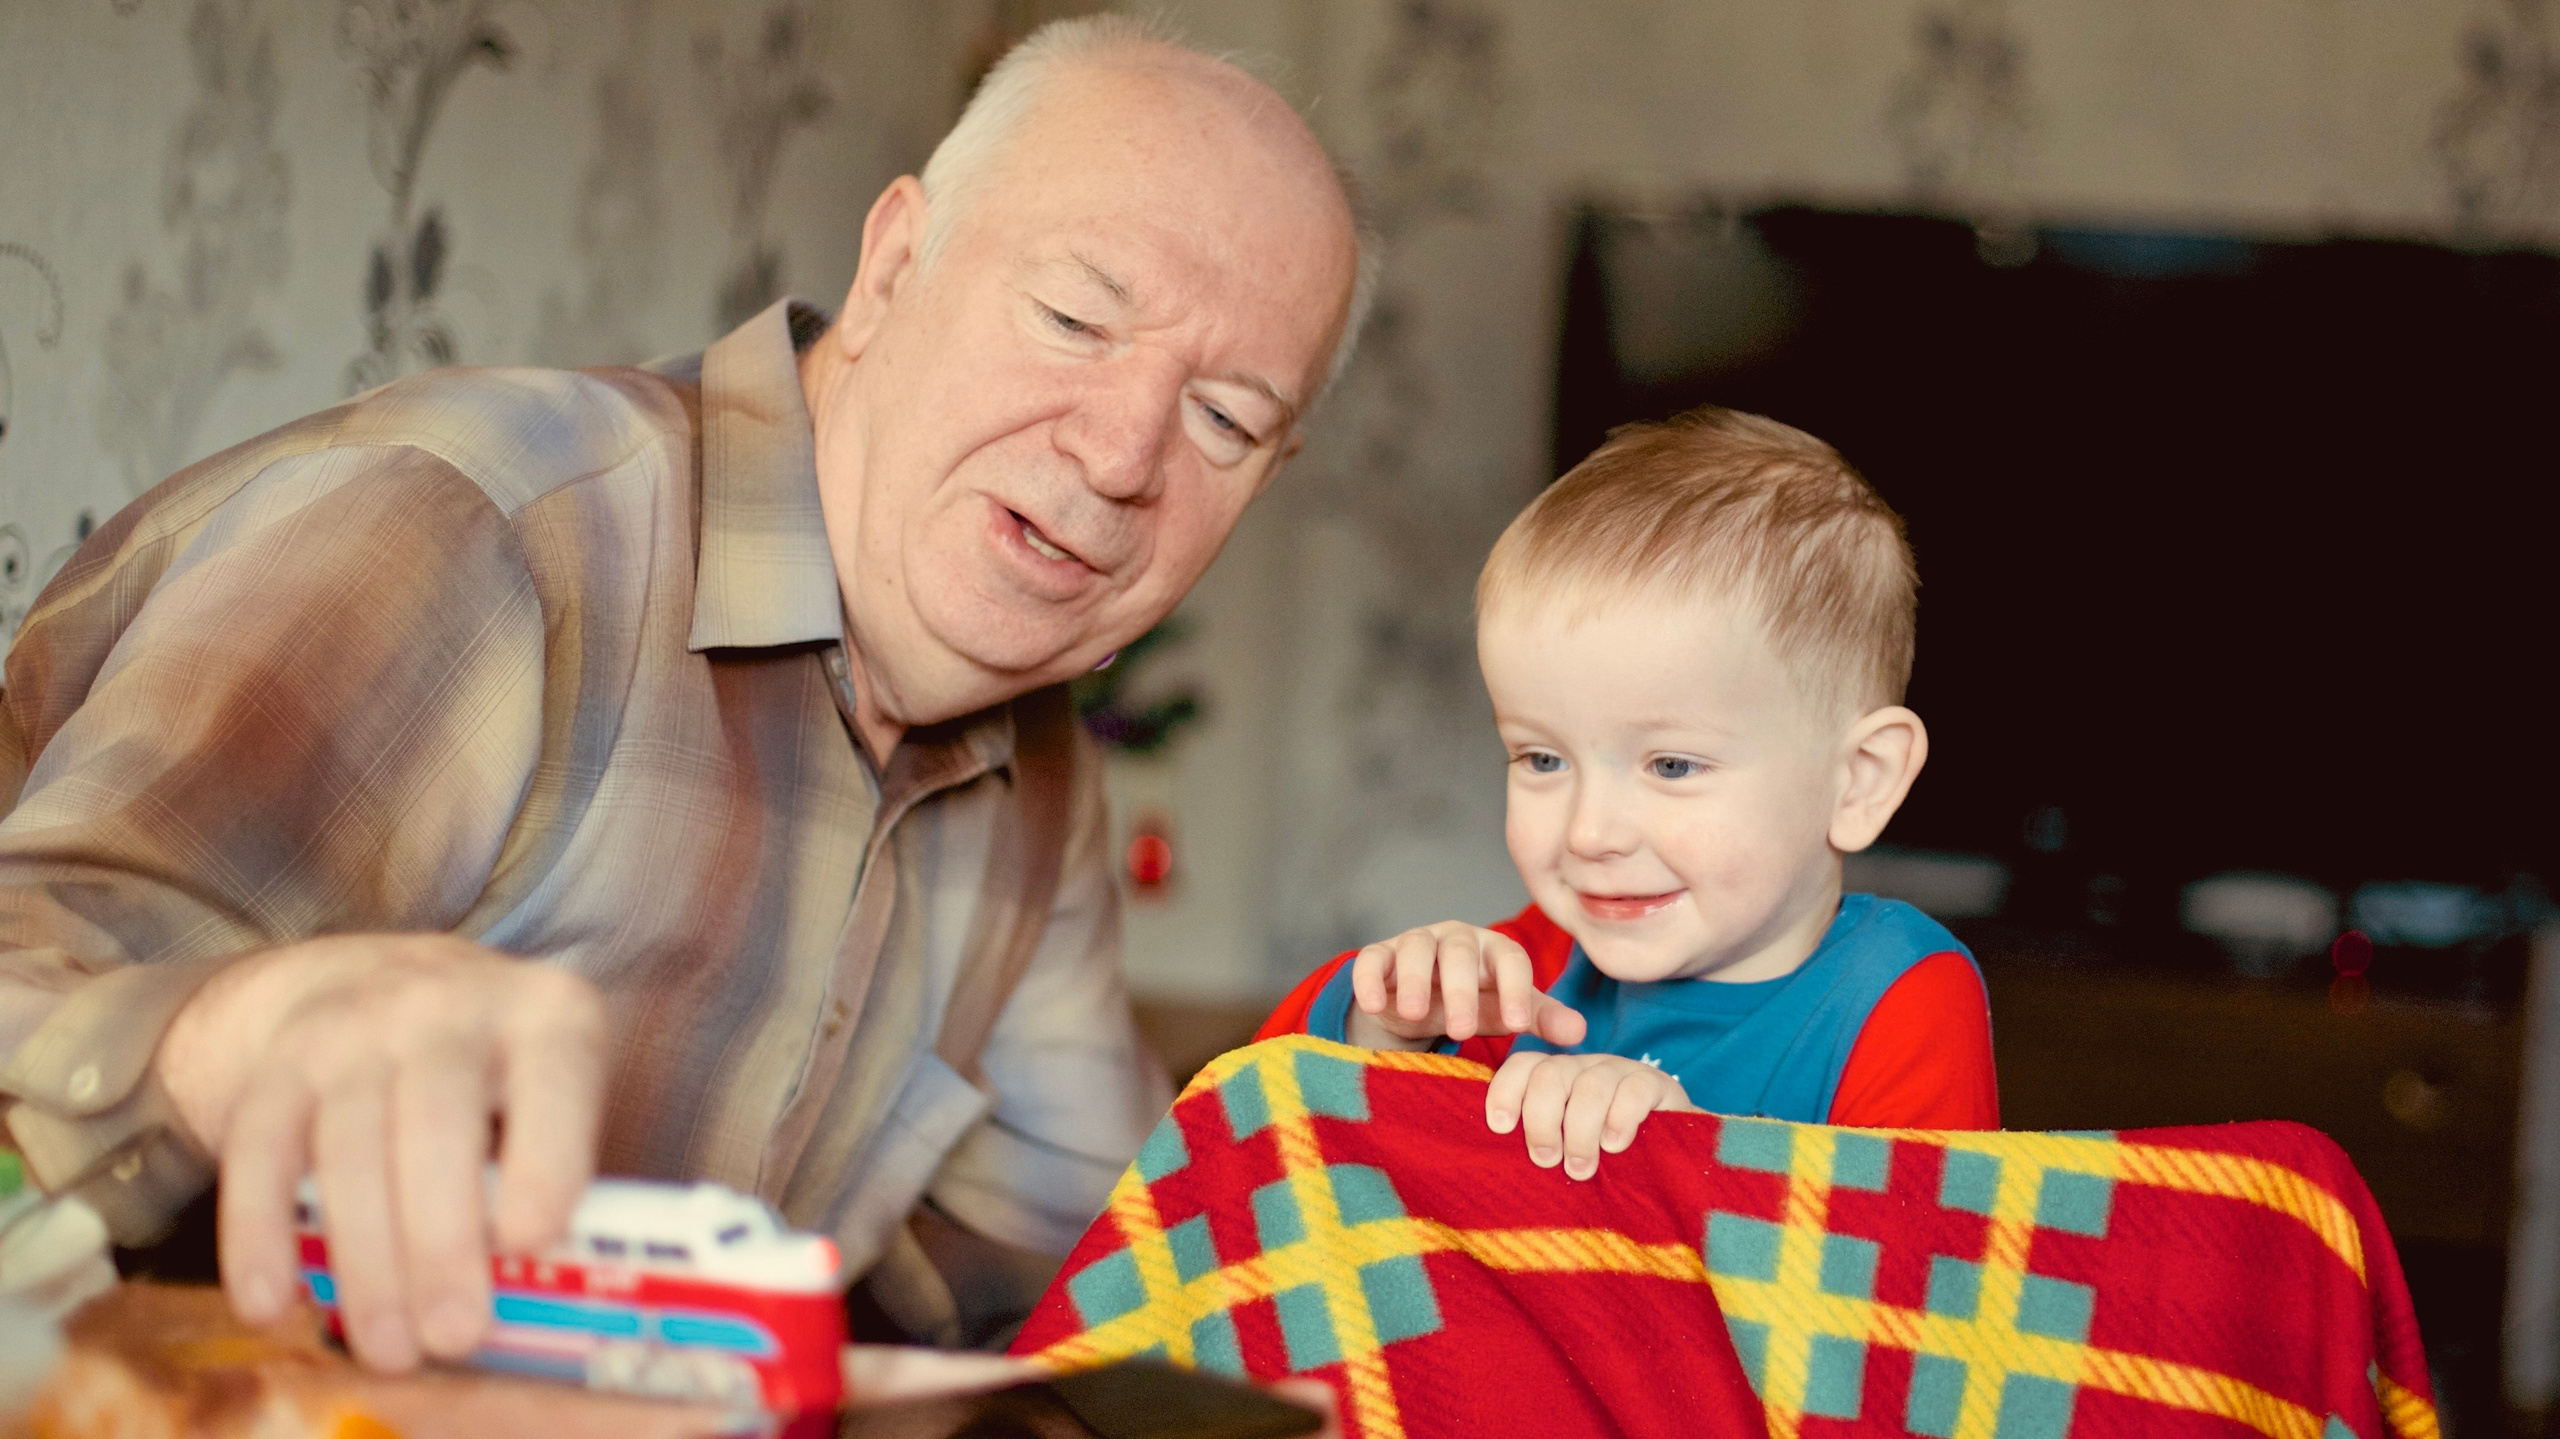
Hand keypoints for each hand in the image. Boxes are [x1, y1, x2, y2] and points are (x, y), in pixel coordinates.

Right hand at [155, 933, 606, 1371]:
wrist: (368, 982)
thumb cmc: (491, 1070)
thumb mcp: (549, 1089)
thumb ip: (552, 1167)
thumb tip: (542, 1279)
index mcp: (546, 1014)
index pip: (554, 1085)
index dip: (544, 1162)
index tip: (529, 1243)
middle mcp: (448, 1007)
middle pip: (437, 1128)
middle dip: (442, 1244)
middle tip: (453, 1336)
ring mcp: (354, 1028)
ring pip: (350, 1151)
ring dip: (366, 1263)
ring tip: (387, 1346)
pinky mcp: (278, 1066)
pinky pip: (261, 1154)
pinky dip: (260, 1236)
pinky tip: (272, 1304)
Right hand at [1343, 921, 1587, 1050]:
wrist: (1420, 1003)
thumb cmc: (1473, 1003)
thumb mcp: (1505, 1011)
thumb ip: (1539, 1019)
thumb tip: (1579, 1033)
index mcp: (1493, 950)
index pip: (1511, 960)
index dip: (1517, 990)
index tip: (1519, 1027)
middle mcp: (1456, 940)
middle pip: (1461, 952)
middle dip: (1461, 990)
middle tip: (1463, 1031)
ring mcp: (1415, 943)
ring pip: (1415, 948)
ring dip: (1414, 979)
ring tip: (1415, 1013)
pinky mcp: (1379, 955)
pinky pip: (1371, 959)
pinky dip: (1368, 979)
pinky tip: (1371, 1005)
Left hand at [1485, 1051, 1698, 1179]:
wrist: (1671, 1157)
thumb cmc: (1604, 1161)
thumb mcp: (1564, 1151)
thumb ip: (1539, 1148)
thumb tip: (1495, 1167)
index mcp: (1555, 1079)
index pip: (1522, 1067)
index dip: (1505, 1091)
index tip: (1501, 1127)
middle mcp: (1582, 1069)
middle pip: (1549, 1075)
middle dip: (1541, 1120)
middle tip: (1546, 1161)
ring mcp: (1619, 1072)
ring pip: (1589, 1086)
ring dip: (1579, 1131)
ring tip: (1580, 1169)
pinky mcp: (1656, 1085)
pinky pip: (1633, 1090)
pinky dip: (1619, 1119)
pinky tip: (1615, 1146)